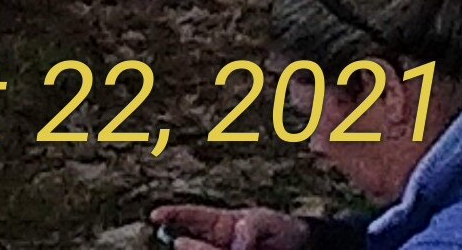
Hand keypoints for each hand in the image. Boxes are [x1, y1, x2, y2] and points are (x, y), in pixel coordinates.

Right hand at [145, 206, 312, 249]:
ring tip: (216, 248)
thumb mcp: (265, 222)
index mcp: (220, 224)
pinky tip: (224, 249)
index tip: (156, 216)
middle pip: (193, 244)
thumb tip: (234, 243)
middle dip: (190, 246)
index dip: (172, 215)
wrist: (306, 247)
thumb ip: (247, 229)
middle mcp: (217, 243)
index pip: (191, 217)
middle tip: (184, 243)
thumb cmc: (282, 230)